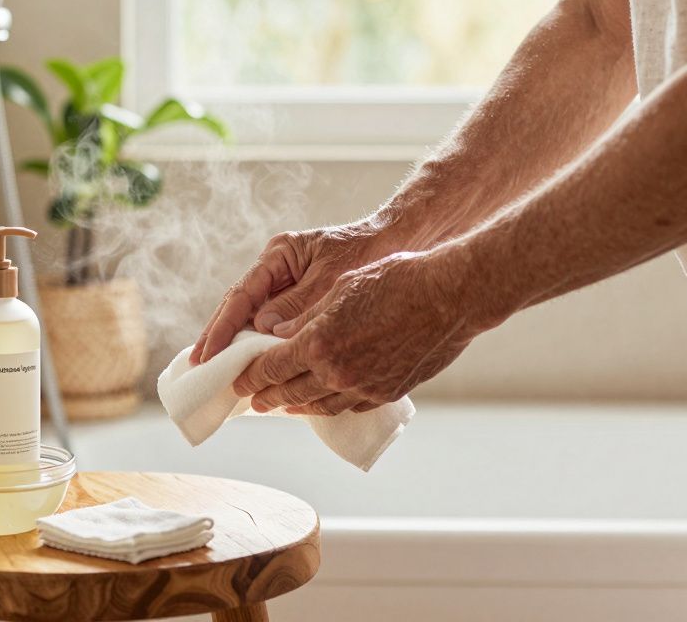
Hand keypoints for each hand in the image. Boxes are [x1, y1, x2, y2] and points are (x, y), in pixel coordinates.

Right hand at [191, 221, 398, 364]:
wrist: (399, 241)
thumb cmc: (367, 252)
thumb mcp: (331, 278)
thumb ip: (298, 304)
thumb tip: (263, 329)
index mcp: (279, 254)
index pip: (242, 294)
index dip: (223, 326)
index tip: (208, 352)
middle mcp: (277, 269)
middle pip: (239, 306)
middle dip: (219, 336)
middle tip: (199, 366)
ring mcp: (286, 285)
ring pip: (254, 318)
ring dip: (239, 344)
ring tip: (219, 372)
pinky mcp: (299, 301)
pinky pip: (275, 325)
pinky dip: (265, 345)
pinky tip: (256, 366)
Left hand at [233, 246, 501, 414]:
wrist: (449, 297)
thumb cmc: (395, 280)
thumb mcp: (340, 289)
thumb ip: (304, 317)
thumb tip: (275, 332)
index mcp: (318, 343)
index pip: (271, 367)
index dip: (251, 376)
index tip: (237, 380)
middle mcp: (336, 372)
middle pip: (290, 391)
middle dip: (267, 396)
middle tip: (252, 401)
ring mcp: (363, 387)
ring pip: (318, 405)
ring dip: (296, 405)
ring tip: (282, 406)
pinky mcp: (386, 392)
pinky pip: (348, 406)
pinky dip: (328, 406)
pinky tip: (321, 403)